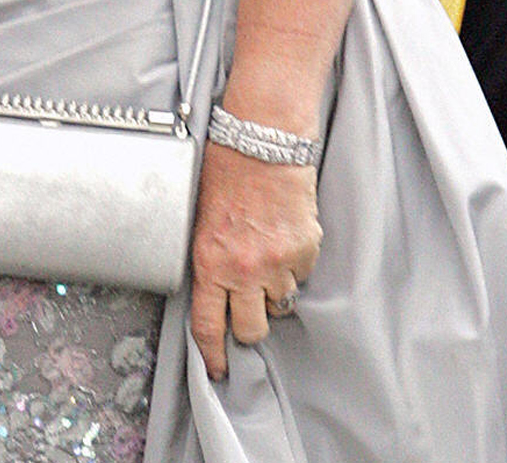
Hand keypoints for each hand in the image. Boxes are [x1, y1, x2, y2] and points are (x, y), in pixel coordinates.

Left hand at [190, 140, 321, 379]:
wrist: (263, 138)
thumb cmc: (227, 168)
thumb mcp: (202, 217)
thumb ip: (209, 257)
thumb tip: (214, 288)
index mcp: (210, 260)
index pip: (208, 324)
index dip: (213, 354)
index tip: (218, 368)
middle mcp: (244, 269)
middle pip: (251, 329)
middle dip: (249, 324)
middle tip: (247, 305)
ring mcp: (278, 262)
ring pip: (279, 303)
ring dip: (273, 289)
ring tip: (265, 254)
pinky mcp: (305, 249)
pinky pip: (301, 275)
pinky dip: (294, 264)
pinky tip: (283, 236)